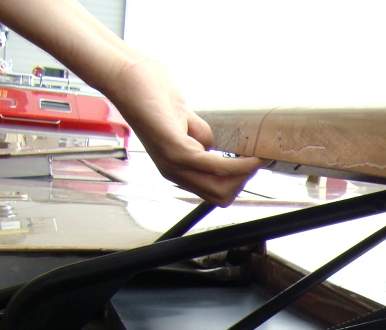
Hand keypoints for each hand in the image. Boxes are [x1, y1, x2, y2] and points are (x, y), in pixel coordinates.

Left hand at [106, 56, 260, 205]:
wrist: (129, 77)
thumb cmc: (152, 94)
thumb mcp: (186, 123)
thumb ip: (201, 139)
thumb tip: (215, 147)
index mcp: (176, 167)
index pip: (213, 192)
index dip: (237, 183)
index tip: (252, 165)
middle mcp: (174, 172)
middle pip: (220, 196)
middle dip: (244, 182)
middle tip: (256, 162)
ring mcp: (174, 163)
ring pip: (220, 189)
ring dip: (244, 175)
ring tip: (256, 159)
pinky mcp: (176, 149)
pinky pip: (214, 165)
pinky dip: (238, 164)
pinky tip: (250, 156)